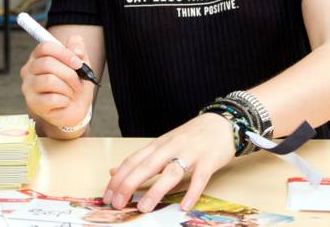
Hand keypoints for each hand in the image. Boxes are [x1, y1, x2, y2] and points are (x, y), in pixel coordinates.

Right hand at [20, 35, 93, 132]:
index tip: (78, 63)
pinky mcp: (33, 103)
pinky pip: (52, 98)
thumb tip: (76, 50)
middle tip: (78, 82)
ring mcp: (28, 87)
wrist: (75, 108)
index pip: (45, 47)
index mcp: (39, 56)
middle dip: (69, 74)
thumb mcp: (81, 63)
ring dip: (67, 87)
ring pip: (49, 80)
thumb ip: (78, 49)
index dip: (64, 53)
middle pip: (47, 63)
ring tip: (71, 92)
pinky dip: (65, 100)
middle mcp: (29, 70)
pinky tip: (64, 102)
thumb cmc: (75, 83)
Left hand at [103, 113, 234, 213]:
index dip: (119, 177)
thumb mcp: (163, 144)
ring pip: (171, 172)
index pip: (133, 160)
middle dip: (129, 184)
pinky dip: (192, 192)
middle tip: (117, 204)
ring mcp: (190, 154)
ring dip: (156, 190)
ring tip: (144, 207)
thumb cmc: (191, 137)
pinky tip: (185, 205)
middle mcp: (172, 147)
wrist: (222, 122)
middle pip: (147, 166)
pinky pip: (200, 178)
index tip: (107, 195)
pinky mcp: (208, 161)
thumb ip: (141, 158)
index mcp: (159, 145)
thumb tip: (114, 170)